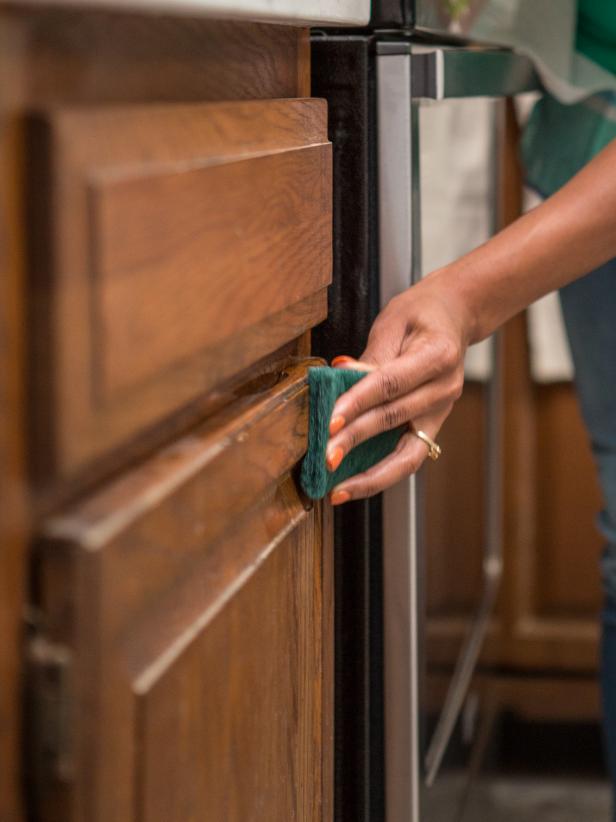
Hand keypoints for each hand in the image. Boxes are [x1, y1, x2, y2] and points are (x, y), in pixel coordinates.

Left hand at [325, 272, 474, 503]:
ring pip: (408, 454)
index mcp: (438, 355)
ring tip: (339, 490)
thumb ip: (371, 355)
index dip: (357, 403)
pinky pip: (409, 457)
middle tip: (325, 457)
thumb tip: (341, 376)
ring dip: (371, 475)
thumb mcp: (394, 321)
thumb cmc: (421, 314)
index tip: (329, 422)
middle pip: (393, 420)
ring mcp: (442, 411)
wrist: (456, 316)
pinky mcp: (434, 425)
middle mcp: (444, 388)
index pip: (390, 384)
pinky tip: (354, 484)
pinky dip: (382, 474)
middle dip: (355, 441)